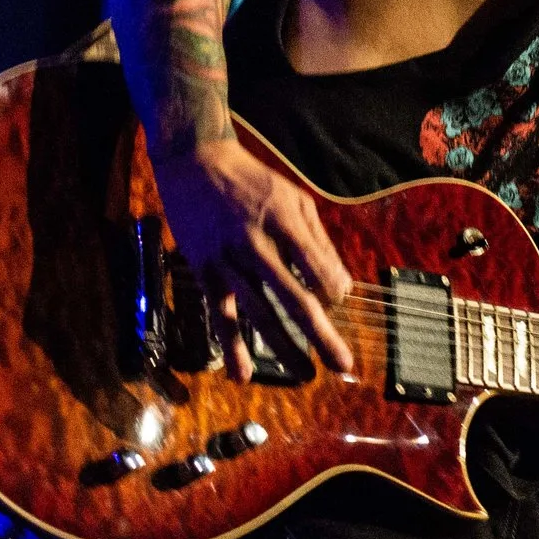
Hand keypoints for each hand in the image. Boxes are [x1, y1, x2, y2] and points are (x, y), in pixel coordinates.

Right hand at [149, 138, 354, 378]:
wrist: (195, 162)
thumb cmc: (254, 182)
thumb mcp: (295, 198)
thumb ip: (317, 241)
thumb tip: (341, 285)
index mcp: (286, 221)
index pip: (318, 268)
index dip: (334, 289)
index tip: (337, 297)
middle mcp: (257, 244)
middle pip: (295, 299)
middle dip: (321, 335)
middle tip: (342, 365)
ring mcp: (228, 261)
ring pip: (259, 313)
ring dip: (284, 348)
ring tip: (305, 375)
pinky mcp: (205, 272)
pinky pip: (219, 315)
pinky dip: (232, 346)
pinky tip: (242, 375)